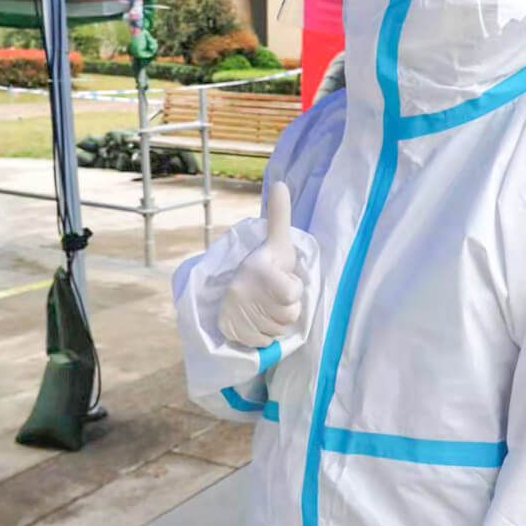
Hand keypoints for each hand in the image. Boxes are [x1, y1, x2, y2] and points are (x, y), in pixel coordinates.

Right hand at [218, 182, 303, 348]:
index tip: (284, 280)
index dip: (294, 290)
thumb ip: (280, 215)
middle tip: (275, 295)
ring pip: (277, 331)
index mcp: (259, 270)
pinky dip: (263, 335)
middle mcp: (244, 292)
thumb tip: (281, 183)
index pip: (293, 294)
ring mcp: (236, 312)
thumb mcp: (278, 240)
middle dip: (287, 308)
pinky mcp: (231, 330)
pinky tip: (257, 320)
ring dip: (276, 322)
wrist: (234, 284)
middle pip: (288, 316)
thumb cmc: (268, 262)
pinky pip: (262, 342)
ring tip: (266, 306)